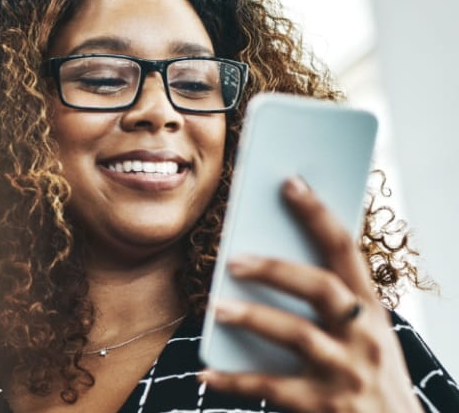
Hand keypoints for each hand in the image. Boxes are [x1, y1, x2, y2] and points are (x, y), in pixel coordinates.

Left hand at [198, 176, 420, 411]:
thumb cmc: (369, 375)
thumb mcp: (364, 334)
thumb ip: (329, 301)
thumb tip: (265, 256)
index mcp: (370, 310)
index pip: (346, 250)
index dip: (318, 214)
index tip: (290, 183)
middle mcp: (363, 336)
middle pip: (321, 289)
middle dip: (277, 269)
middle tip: (233, 258)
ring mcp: (345, 372)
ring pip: (297, 336)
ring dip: (252, 317)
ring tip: (215, 307)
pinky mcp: (323, 406)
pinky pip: (271, 389)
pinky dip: (233, 382)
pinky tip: (204, 373)